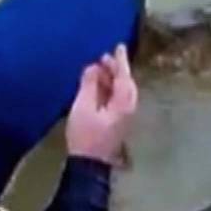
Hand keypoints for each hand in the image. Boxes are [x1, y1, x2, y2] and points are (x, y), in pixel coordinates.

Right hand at [65, 45, 137, 166]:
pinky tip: (98, 86)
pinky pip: (117, 98)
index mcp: (123, 104)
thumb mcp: (82, 107)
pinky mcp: (117, 122)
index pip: (124, 77)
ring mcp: (124, 116)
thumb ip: (89, 85)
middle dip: (116, 69)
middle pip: (126, 83)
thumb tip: (93, 67)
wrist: (89, 165)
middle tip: (103, 58)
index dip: (120, 61)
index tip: (118, 46)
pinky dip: (109, 89)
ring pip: (122, 91)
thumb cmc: (85, 136)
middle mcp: (128, 108)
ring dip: (112, 79)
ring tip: (97, 70)